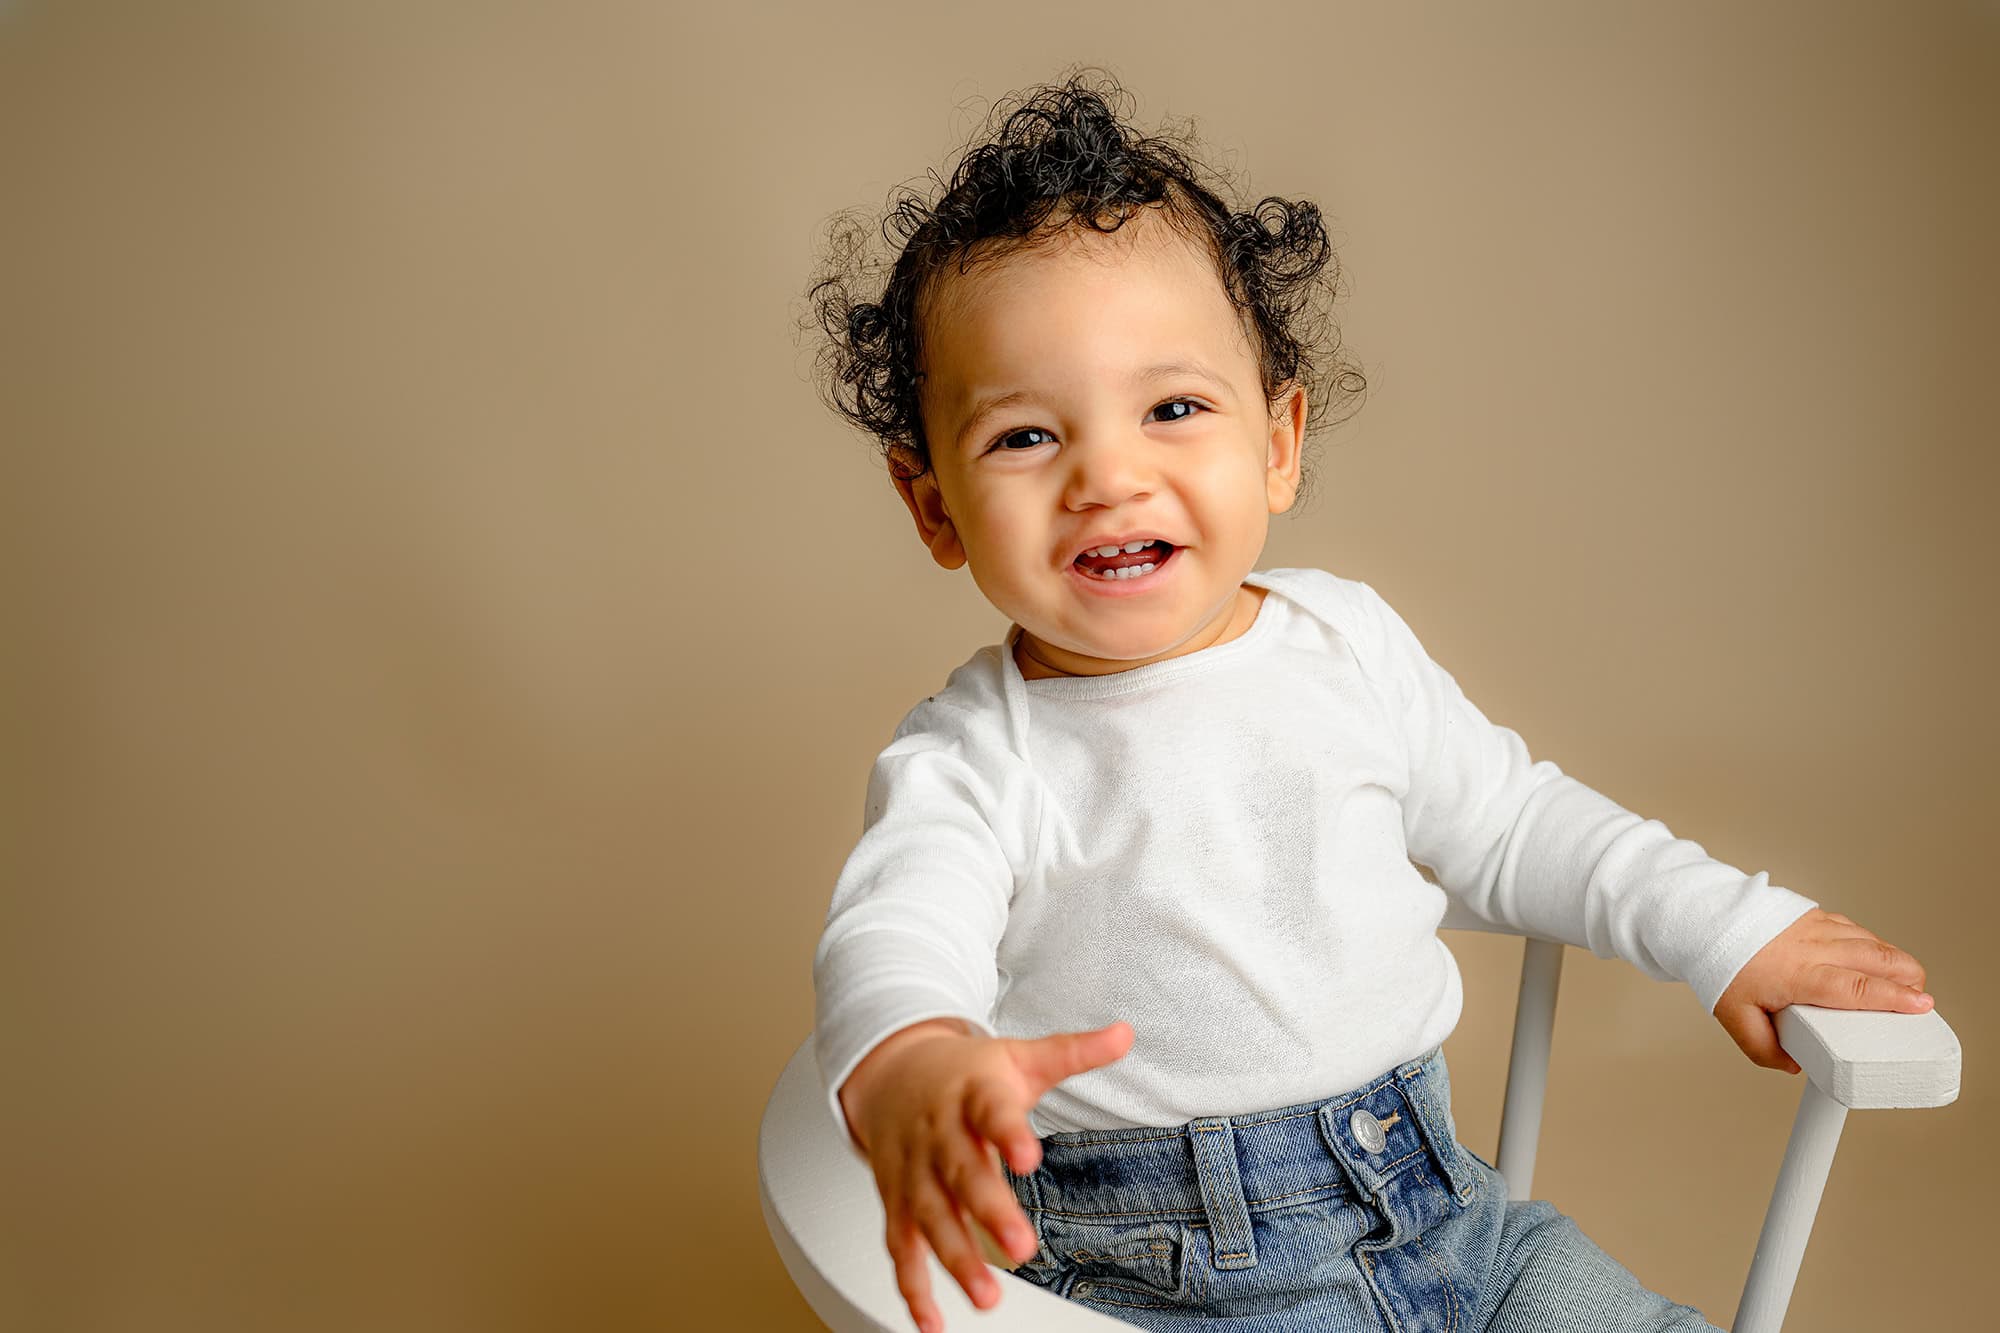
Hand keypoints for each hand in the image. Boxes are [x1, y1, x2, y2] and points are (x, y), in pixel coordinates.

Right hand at [839, 1018, 1135, 1332]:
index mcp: (972, 1095)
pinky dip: (912, 1287)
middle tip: (1021, 1246)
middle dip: (988, 1212)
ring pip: (930, 1217)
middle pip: (962, 1174)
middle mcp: (939, 1136)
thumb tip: (1125, 1034)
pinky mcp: (897, 1202)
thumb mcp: (1019, 1056)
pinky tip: (932, 1321)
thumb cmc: (965, 1072)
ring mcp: (915, 1172)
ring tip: (986, 1296)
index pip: (992, 1113)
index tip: (1030, 1156)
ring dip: (955, 1259)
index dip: (1008, 1134)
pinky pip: (900, 1247)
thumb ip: (1072, 1052)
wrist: (890, 1070)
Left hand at [1714, 908, 1931, 1073]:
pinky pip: (1854, 928)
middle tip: (1922, 999)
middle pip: (1876, 958)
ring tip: (1908, 981)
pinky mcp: (1814, 916)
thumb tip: (1794, 1066)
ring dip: (1894, 960)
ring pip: (1870, 940)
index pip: (1857, 988)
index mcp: (1799, 975)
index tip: (1922, 1006)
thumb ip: (1763, 1049)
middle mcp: (1813, 948)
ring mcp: (1815, 928)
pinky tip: (1877, 958)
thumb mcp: (1734, 1018)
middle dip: (1908, 978)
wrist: (1704, 923)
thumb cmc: (1720, 967)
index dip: (1893, 997)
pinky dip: (1873, 944)